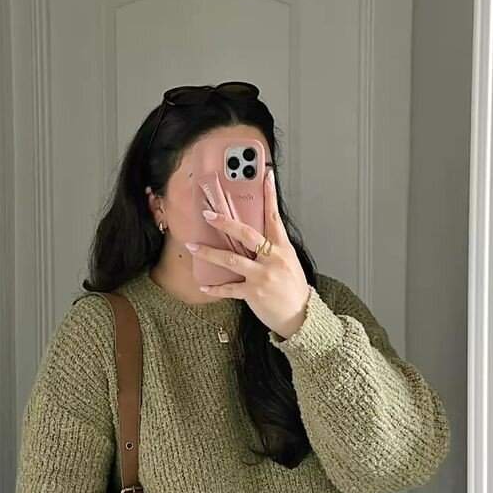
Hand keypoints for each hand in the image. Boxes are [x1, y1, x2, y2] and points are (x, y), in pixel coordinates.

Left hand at [185, 169, 310, 338]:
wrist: (300, 316)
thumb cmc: (292, 287)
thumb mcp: (288, 261)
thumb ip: (272, 247)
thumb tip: (254, 233)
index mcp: (282, 248)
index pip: (274, 216)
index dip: (270, 195)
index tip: (265, 176)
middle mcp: (272, 259)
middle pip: (246, 234)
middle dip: (225, 223)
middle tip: (208, 214)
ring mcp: (262, 276)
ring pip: (231, 259)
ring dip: (209, 252)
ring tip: (192, 246)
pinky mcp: (253, 293)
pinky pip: (229, 289)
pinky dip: (215, 288)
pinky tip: (204, 286)